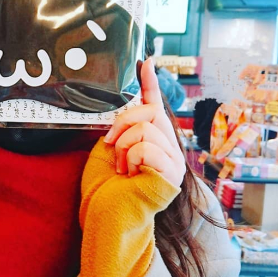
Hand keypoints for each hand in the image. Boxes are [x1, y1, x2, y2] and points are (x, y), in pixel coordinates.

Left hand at [104, 58, 185, 186]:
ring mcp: (173, 158)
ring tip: (121, 168)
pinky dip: (130, 159)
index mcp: (150, 138)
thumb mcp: (108, 150)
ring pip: (145, 128)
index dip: (150, 82)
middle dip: (121, 125)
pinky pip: (147, 147)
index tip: (147, 61)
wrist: (106, 215)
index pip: (153, 104)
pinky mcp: (172, 171)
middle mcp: (166, 145)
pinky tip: (130, 175)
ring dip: (123, 147)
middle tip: (110, 146)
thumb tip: (126, 107)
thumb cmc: (105, 187)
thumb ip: (121, 129)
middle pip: (147, 111)